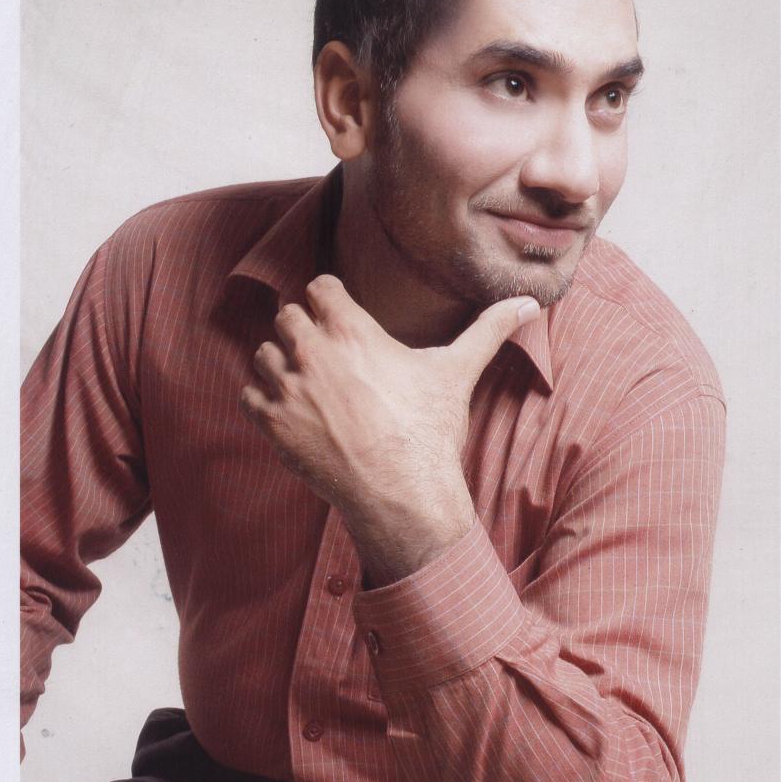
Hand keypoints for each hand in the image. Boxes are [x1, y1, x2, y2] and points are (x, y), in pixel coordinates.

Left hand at [240, 274, 539, 583]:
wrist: (402, 495)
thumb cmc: (429, 431)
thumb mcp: (457, 372)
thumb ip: (489, 330)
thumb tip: (531, 302)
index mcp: (351, 330)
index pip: (319, 286)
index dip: (330, 300)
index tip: (340, 316)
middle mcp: (311, 352)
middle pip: (286, 315)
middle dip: (303, 329)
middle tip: (326, 354)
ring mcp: (287, 390)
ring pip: (263, 354)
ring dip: (280, 363)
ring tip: (308, 384)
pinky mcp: (272, 426)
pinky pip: (248, 396)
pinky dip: (264, 400)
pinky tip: (291, 412)